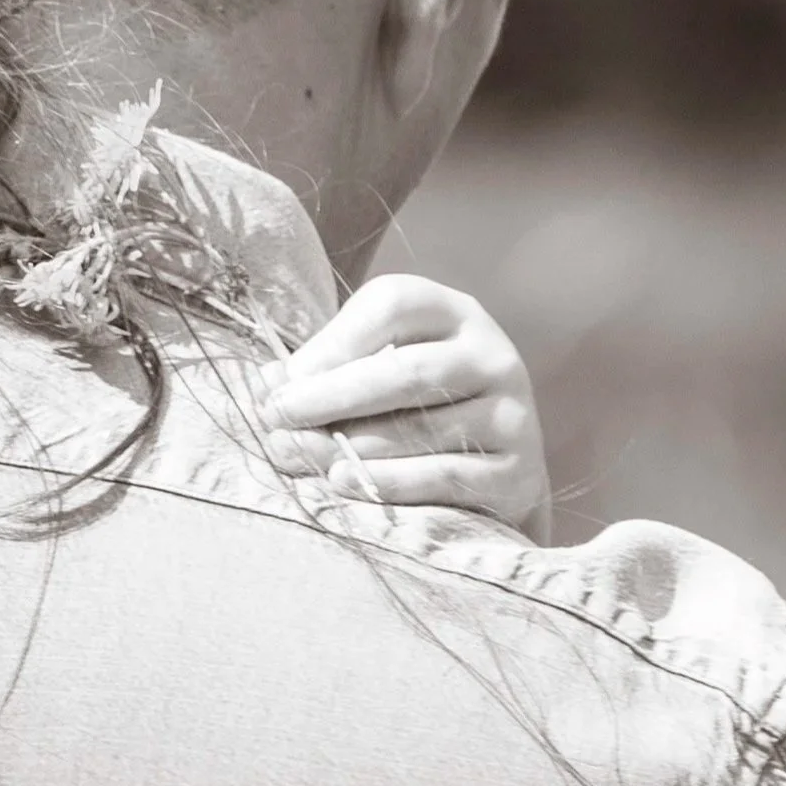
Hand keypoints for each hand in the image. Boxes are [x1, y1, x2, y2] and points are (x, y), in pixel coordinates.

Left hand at [256, 273, 550, 539]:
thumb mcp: (377, 366)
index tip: (284, 379)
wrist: (494, 466)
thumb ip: (328, 366)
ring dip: (347, 445)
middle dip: (330, 396)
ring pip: (418, 428)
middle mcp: (490, 355)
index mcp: (452, 312)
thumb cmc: (414, 405)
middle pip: (405, 371)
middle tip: (276, 417)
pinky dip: (387, 481)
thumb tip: (268, 383)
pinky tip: (342, 480)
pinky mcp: (517, 469)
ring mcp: (512, 413)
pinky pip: (444, 475)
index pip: (393, 304)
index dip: (333, 341)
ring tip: (293, 454)